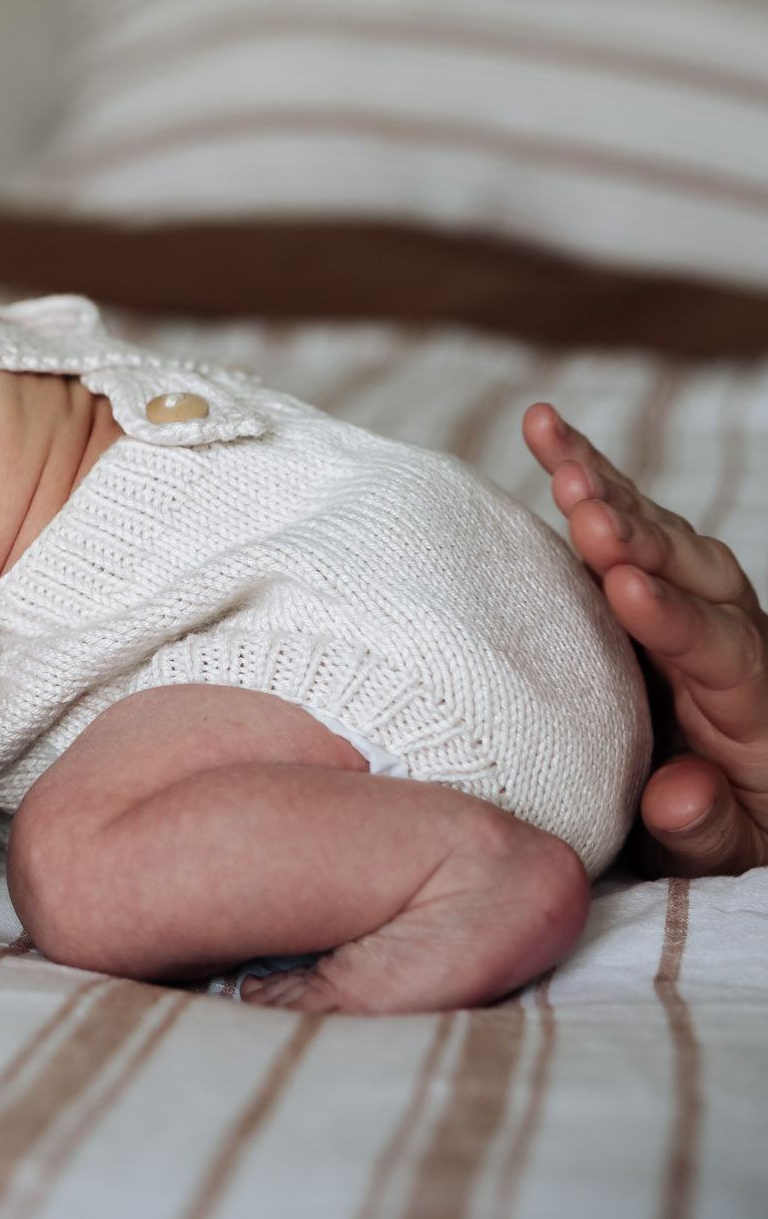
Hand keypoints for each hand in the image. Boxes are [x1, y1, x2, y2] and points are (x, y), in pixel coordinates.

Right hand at [524, 402, 767, 874]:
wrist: (739, 808)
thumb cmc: (730, 839)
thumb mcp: (732, 862)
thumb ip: (709, 833)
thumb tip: (679, 794)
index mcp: (758, 712)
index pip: (721, 652)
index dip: (673, 618)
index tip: (625, 587)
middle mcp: (732, 639)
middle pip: (695, 574)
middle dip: (638, 540)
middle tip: (585, 510)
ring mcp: (690, 601)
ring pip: (660, 534)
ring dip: (607, 491)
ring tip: (557, 456)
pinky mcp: (648, 581)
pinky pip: (625, 521)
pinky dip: (587, 472)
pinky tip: (544, 429)